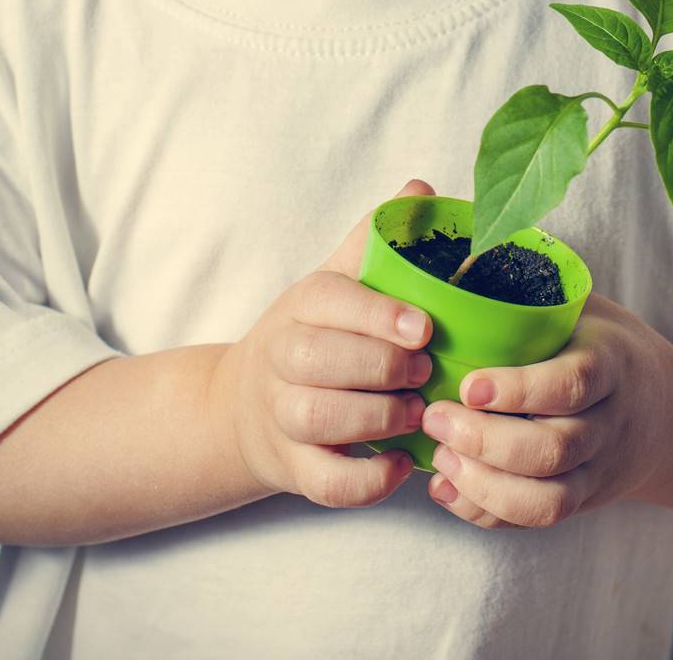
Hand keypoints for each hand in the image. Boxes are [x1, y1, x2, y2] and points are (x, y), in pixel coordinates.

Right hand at [208, 179, 438, 509]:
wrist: (246, 403)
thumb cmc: (315, 335)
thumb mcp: (337, 283)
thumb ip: (377, 240)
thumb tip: (421, 188)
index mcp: (302, 306)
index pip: (327, 301)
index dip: (375, 315)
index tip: (424, 328)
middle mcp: (283, 357)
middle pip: (318, 360)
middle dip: (380, 369)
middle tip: (425, 373)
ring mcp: (282, 414)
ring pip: (318, 419)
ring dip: (376, 419)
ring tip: (415, 414)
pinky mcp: (292, 467)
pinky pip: (324, 483)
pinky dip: (366, 482)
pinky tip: (400, 465)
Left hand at [419, 292, 672, 529]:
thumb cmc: (602, 343)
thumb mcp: (582, 305)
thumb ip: (532, 282)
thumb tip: (456, 227)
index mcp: (609, 364)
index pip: (571, 383)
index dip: (519, 390)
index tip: (468, 384)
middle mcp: (610, 423)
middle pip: (555, 448)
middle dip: (486, 441)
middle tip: (433, 416)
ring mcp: (599, 470)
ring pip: (549, 500)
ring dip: (485, 486)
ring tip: (438, 458)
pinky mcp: (583, 501)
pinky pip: (537, 520)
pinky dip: (488, 512)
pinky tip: (446, 487)